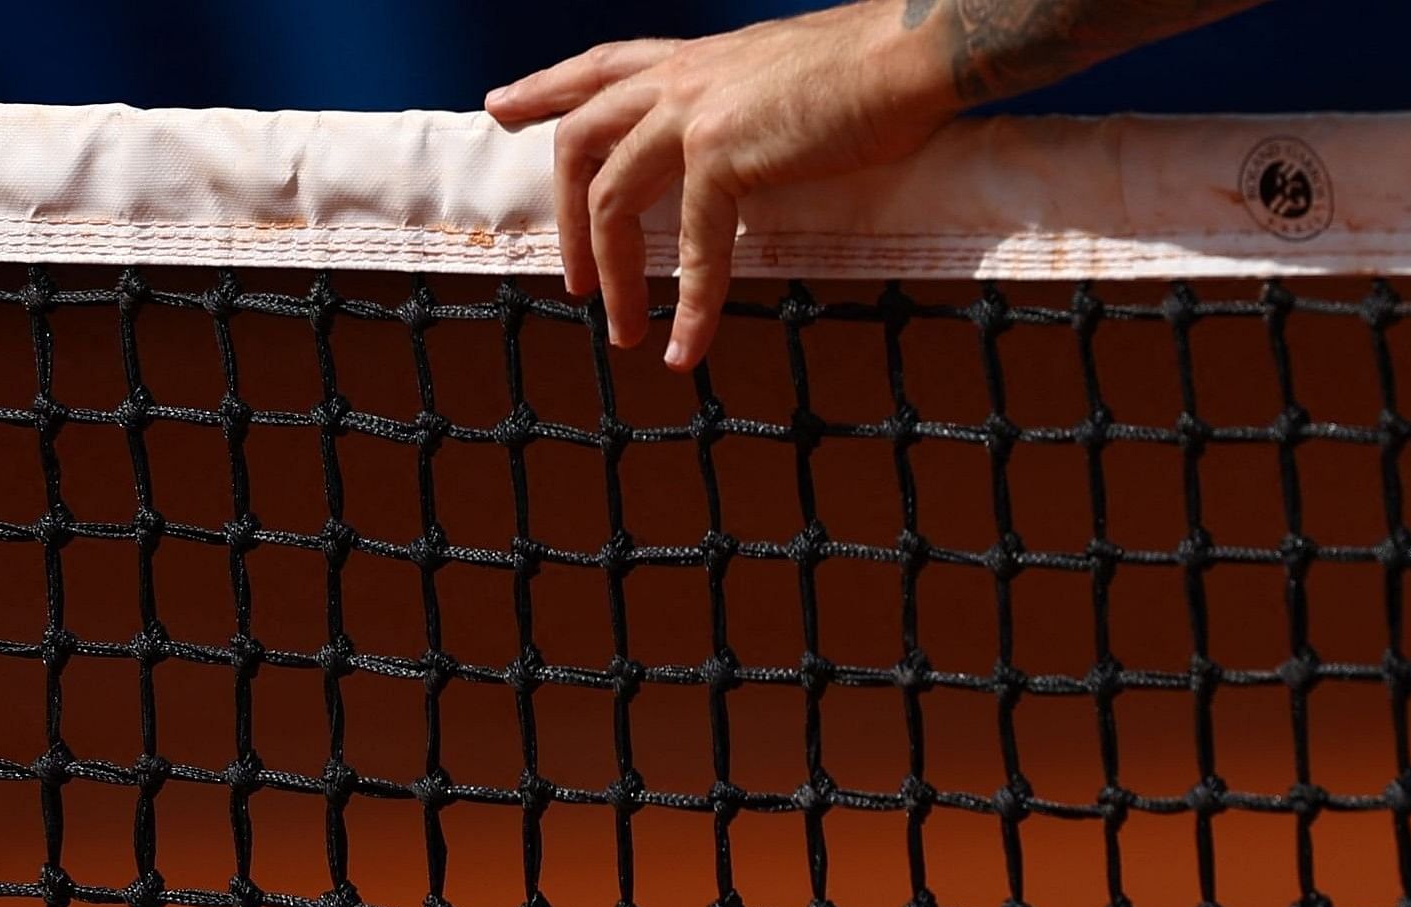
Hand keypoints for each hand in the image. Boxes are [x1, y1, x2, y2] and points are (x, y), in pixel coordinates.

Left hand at [485, 5, 953, 370]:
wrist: (908, 56)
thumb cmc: (874, 68)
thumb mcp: (786, 77)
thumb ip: (753, 106)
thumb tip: (764, 139)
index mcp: (695, 57)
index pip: (600, 67)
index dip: (546, 89)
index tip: (502, 109)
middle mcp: (681, 78)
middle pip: (582, 140)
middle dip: (567, 216)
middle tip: (569, 279)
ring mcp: (694, 114)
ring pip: (615, 199)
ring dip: (614, 274)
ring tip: (622, 329)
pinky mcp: (725, 156)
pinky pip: (694, 246)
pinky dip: (689, 306)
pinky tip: (687, 348)